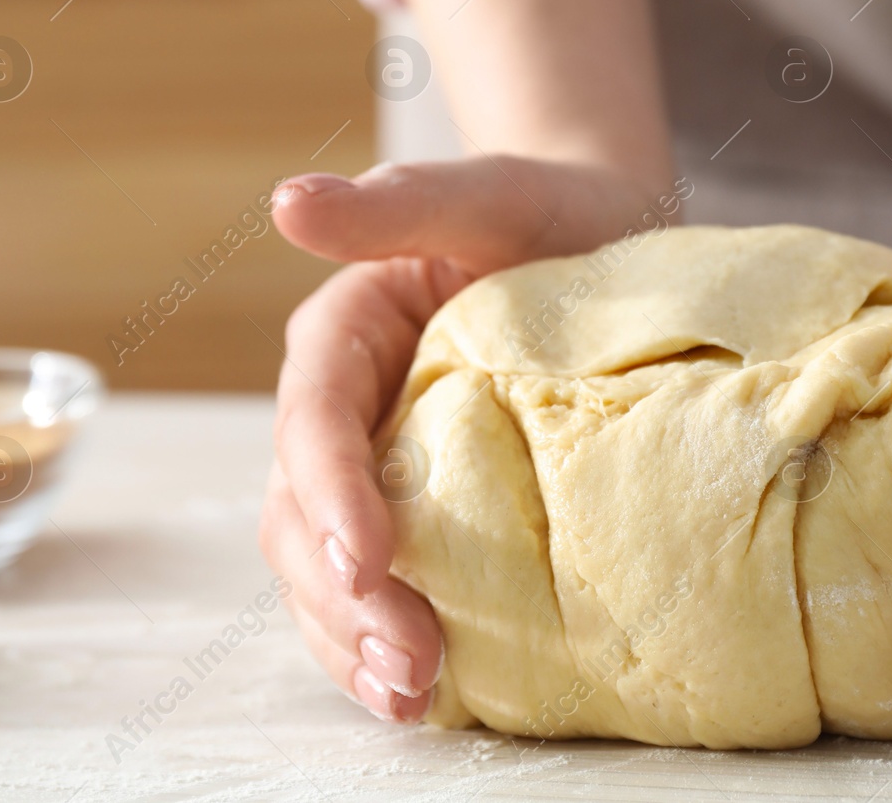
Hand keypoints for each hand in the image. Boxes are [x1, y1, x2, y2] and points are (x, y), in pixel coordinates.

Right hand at [259, 156, 662, 722]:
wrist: (605, 241)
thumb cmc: (549, 213)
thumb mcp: (488, 194)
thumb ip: (397, 204)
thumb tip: (286, 203)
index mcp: (342, 337)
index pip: (314, 421)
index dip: (329, 493)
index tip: (367, 556)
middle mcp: (345, 411)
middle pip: (303, 515)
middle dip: (342, 596)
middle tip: (409, 661)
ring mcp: (380, 469)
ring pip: (325, 568)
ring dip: (353, 640)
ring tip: (409, 698)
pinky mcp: (425, 511)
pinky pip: (380, 586)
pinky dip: (385, 642)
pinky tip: (428, 696)